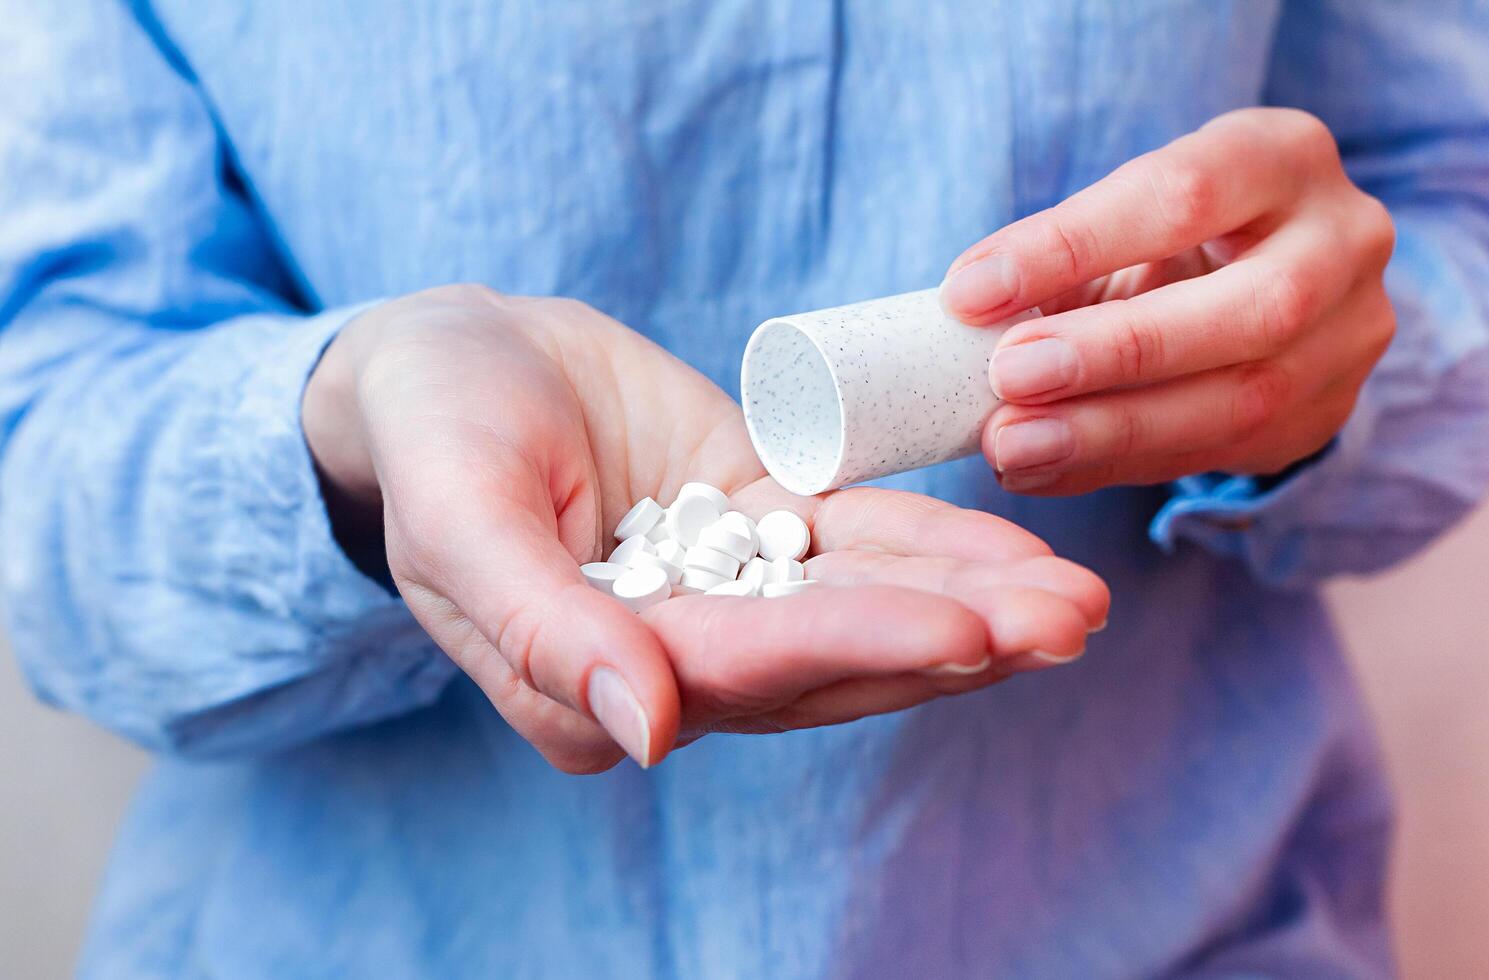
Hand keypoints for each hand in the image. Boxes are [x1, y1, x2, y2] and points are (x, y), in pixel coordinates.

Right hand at [303, 286, 1107, 771]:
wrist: (454, 363)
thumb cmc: (433, 434)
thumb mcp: (458, 518)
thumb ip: (541, 630)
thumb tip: (646, 737)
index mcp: (595, 682)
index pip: (745, 669)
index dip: (858, 647)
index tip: (968, 633)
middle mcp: (675, 660)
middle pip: (831, 659)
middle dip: (954, 640)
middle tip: (1070, 619)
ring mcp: (725, 595)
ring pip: (863, 606)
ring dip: (972, 602)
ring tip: (1078, 597)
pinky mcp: (758, 527)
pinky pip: (858, 539)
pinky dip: (937, 542)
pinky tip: (1021, 549)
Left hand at [940, 108, 1395, 493]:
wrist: (1273, 282)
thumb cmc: (1174, 236)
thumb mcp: (1130, 217)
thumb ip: (1061, 257)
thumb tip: (965, 311)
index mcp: (1283, 156)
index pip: (1180, 194)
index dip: (1070, 245)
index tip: (970, 292)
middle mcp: (1343, 241)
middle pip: (1246, 308)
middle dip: (1114, 351)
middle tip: (1007, 376)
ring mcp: (1351, 336)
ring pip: (1242, 399)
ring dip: (1109, 430)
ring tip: (1012, 444)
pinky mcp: (1325, 414)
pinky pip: (1218, 453)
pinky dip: (1116, 465)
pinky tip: (1042, 471)